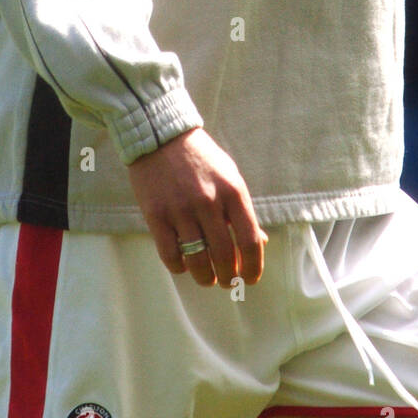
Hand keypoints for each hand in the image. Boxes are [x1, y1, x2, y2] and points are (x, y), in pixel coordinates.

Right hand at [127, 128, 267, 287]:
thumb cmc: (201, 159)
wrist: (161, 136)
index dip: (253, 266)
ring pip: (198, 261)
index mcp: (232, 191)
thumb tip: (261, 242)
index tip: (251, 279)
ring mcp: (181, 210)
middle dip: (229, 277)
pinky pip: (171, 255)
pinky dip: (180, 267)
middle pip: (224, 256)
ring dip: (206, 277)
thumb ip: (243, 210)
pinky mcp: (156, 216)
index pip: (250, 240)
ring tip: (208, 278)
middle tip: (228, 281)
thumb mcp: (229, 176)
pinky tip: (184, 264)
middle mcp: (209, 201)